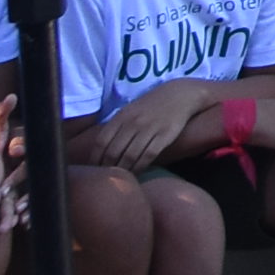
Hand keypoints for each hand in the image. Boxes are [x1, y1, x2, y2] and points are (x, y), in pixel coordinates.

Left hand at [87, 81, 224, 165]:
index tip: (94, 170)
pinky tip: (137, 173)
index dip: (95, 158)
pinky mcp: (165, 135)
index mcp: (121, 116)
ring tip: (121, 179)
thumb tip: (99, 151)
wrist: (180, 95)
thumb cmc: (150, 106)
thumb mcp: (129, 111)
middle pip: (114, 151)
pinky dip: (140, 167)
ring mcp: (149, 128)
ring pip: (130, 156)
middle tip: (107, 178)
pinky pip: (148, 156)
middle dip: (107, 168)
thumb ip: (115, 128)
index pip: (101, 142)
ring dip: (123, 171)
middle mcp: (133, 122)